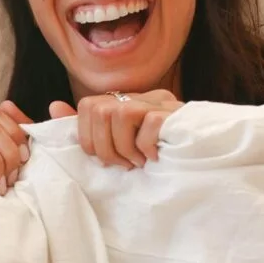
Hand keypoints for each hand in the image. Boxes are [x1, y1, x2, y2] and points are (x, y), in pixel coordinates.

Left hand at [48, 90, 181, 168]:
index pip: (89, 106)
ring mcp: (160, 103)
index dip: (88, 137)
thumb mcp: (123, 146)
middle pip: (99, 110)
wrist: (209, 159)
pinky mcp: (175, 114)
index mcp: (129, 104)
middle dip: (104, 146)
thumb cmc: (163, 157)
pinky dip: (145, 147)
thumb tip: (54, 107)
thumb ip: (91, 128)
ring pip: (119, 114)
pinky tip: (155, 157)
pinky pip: (147, 123)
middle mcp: (143, 98)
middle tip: (123, 164)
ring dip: (123, 147)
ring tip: (138, 163)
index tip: (104, 159)